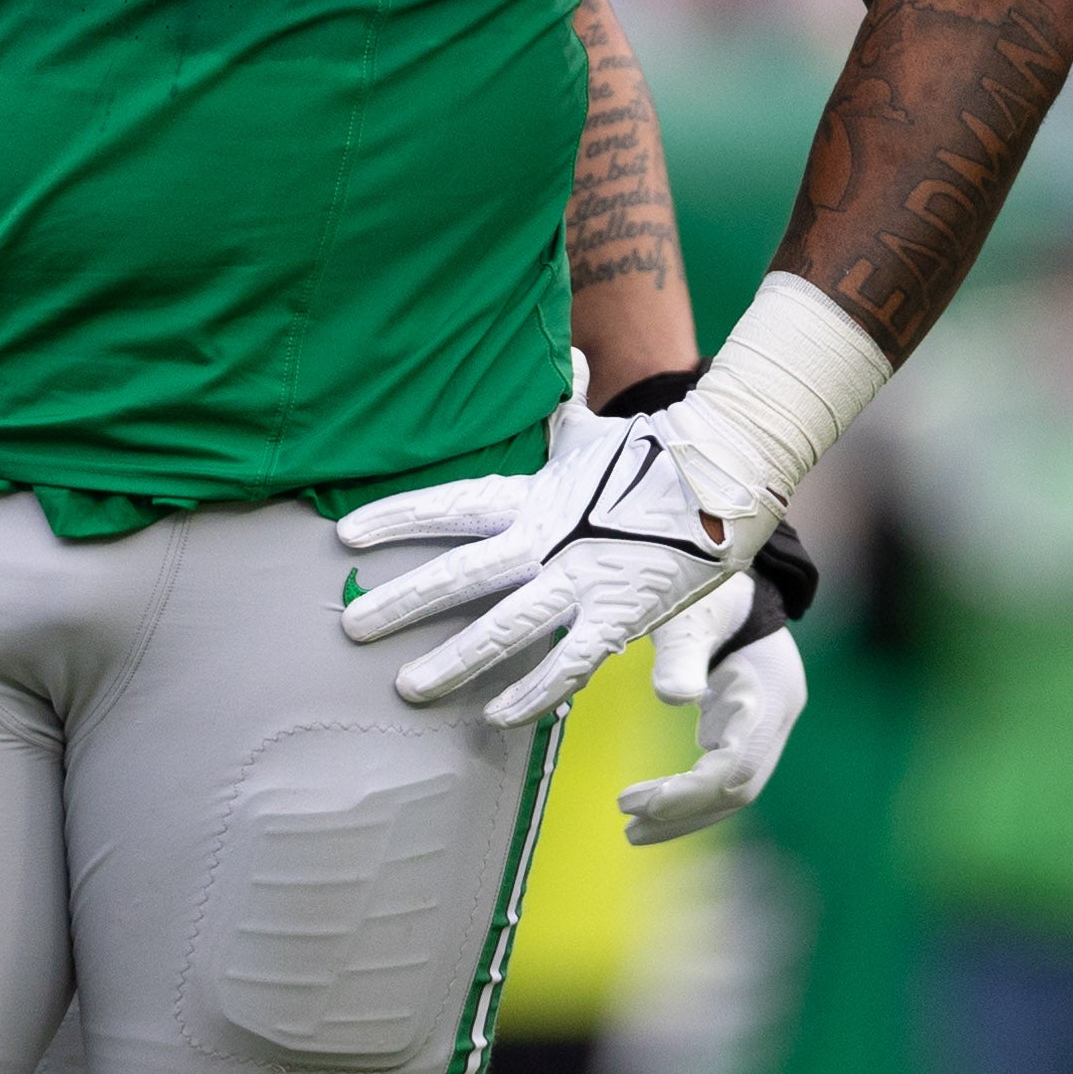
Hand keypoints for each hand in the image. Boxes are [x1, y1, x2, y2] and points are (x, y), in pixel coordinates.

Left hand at [338, 376, 771, 727]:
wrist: (726, 474)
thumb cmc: (653, 454)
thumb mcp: (594, 432)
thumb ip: (565, 408)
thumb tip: (565, 358)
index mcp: (534, 494)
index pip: (452, 505)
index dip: (398, 518)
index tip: (346, 537)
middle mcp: (549, 539)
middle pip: (464, 572)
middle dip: (405, 599)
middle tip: (350, 624)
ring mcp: (582, 581)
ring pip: (507, 626)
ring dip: (456, 658)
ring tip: (406, 686)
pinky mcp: (618, 616)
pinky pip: (569, 662)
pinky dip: (534, 691)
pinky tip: (497, 715)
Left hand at [623, 575, 806, 842]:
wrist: (736, 581)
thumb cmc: (711, 592)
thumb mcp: (693, 615)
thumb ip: (683, 655)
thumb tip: (669, 698)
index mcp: (771, 691)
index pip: (740, 765)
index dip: (694, 791)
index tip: (646, 803)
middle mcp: (776, 717)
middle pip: (739, 788)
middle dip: (685, 812)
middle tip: (628, 825)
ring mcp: (765, 726)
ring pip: (732, 790)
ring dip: (685, 814)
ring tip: (632, 830)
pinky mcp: (746, 730)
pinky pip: (722, 776)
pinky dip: (689, 796)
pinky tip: (652, 807)